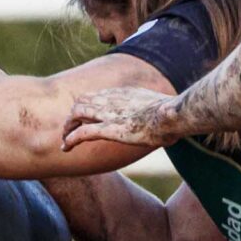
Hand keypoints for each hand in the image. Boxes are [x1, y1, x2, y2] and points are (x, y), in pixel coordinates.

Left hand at [63, 86, 179, 154]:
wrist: (175, 115)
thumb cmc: (174, 114)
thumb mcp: (162, 107)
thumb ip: (154, 110)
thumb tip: (167, 116)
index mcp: (124, 93)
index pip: (96, 96)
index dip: (86, 107)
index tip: (84, 120)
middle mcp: (113, 100)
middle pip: (82, 102)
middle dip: (72, 117)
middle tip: (69, 132)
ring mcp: (110, 114)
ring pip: (76, 114)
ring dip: (68, 128)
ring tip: (65, 142)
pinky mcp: (110, 129)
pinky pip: (82, 132)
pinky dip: (71, 139)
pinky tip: (66, 147)